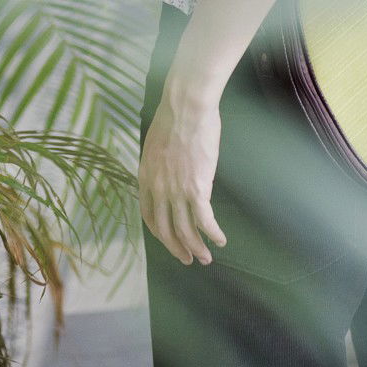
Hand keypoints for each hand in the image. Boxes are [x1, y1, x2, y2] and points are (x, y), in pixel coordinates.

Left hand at [139, 86, 227, 265]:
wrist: (186, 107)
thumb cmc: (174, 118)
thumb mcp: (155, 145)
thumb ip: (159, 165)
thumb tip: (168, 172)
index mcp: (146, 177)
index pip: (149, 215)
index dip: (160, 232)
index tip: (169, 239)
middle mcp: (159, 189)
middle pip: (165, 229)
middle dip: (177, 248)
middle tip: (188, 259)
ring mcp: (177, 191)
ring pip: (185, 230)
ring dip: (196, 248)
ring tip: (205, 258)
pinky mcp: (198, 188)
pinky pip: (205, 220)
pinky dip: (213, 234)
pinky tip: (220, 240)